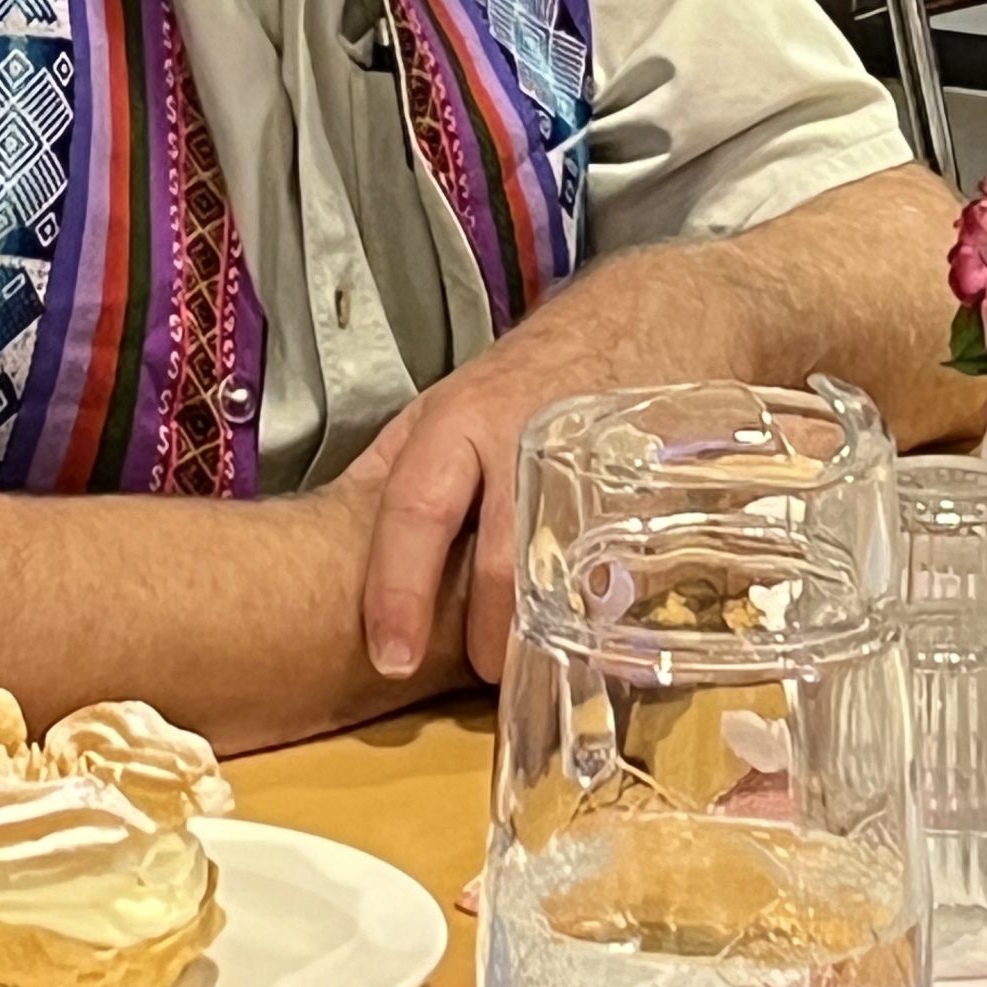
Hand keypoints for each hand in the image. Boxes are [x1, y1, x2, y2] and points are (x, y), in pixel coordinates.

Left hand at [343, 291, 680, 685]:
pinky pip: (629, 572)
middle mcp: (521, 442)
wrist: (656, 312)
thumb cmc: (538, 371)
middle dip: (488, 637)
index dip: (397, 590)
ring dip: (549, 634)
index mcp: (458, 422)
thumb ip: (398, 470)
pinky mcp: (652, 492)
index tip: (390, 657)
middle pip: (499, 563)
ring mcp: (594, 468)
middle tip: (483, 674)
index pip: (415, 511)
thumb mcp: (450, 402)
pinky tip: (599, 630)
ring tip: (539, 662)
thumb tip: (330, 533)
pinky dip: (608, 613)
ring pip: (565, 576)